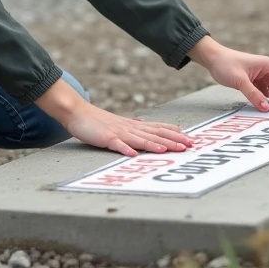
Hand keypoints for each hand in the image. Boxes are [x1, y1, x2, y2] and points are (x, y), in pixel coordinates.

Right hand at [64, 101, 194, 157]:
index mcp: (134, 126)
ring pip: (140, 139)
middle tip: (189, 145)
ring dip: (155, 145)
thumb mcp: (120, 123)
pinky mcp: (106, 138)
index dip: (175, 134)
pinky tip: (134, 154)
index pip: (158, 129)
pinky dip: (125, 149)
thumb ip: (134, 126)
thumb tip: (147, 125)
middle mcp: (130, 128)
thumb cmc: (99, 121)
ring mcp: (118, 133)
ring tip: (168, 150)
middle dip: (173, 141)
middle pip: (155, 135)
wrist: (78, 113)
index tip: (190, 138)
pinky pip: (117, 145)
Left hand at [189, 37, 268, 112]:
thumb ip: (253, 95)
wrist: (212, 59)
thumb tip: (267, 109)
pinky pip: (264, 92)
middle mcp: (267, 70)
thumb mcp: (240, 81)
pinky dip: (267, 100)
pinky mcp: (253, 81)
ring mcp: (260, 76)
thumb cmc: (226, 64)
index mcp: (267, 64)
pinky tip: (266, 108)